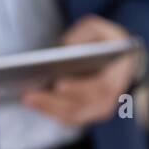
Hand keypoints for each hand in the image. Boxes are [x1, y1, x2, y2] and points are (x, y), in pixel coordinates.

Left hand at [21, 15, 137, 126]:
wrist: (122, 61)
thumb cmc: (108, 44)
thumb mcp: (101, 29)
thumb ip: (84, 33)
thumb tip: (65, 47)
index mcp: (119, 75)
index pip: (102, 87)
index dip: (79, 87)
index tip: (58, 84)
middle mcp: (113, 98)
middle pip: (82, 106)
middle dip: (53, 101)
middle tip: (29, 94)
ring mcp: (101, 109)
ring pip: (74, 116)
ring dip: (48, 109)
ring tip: (27, 98)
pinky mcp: (90, 115)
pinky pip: (69, 119)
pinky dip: (50, 112)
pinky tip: (34, 103)